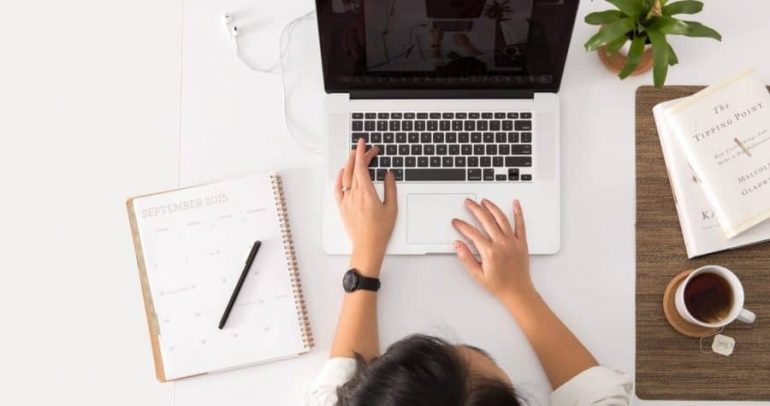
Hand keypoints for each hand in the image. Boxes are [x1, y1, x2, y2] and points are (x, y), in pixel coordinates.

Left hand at [335, 138, 397, 275]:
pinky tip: (342, 172)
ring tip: (355, 156)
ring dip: (349, 164)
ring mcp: (346, 200)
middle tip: (366, 149)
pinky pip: (337, 189)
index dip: (362, 153)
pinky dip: (339, 178)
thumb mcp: (392, 208)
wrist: (367, 246)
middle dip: (359, 155)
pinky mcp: (342, 207)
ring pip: (345, 176)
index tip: (364, 144)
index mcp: (367, 193)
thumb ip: (390, 188)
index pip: (361, 167)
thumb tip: (388, 174)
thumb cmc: (380, 230)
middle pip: (354, 169)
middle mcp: (354, 195)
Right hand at [451, 199, 535, 305]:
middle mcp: (502, 244)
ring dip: (492, 207)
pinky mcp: (522, 242)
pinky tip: (515, 204)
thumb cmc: (499, 285)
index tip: (456, 222)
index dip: (462, 225)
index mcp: (490, 252)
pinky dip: (518, 213)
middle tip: (469, 203)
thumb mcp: (477, 275)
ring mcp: (513, 242)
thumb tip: (458, 244)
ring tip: (484, 201)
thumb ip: (466, 258)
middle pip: (486, 220)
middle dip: (475, 209)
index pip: (472, 233)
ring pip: (501, 219)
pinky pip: (520, 224)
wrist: (518, 292)